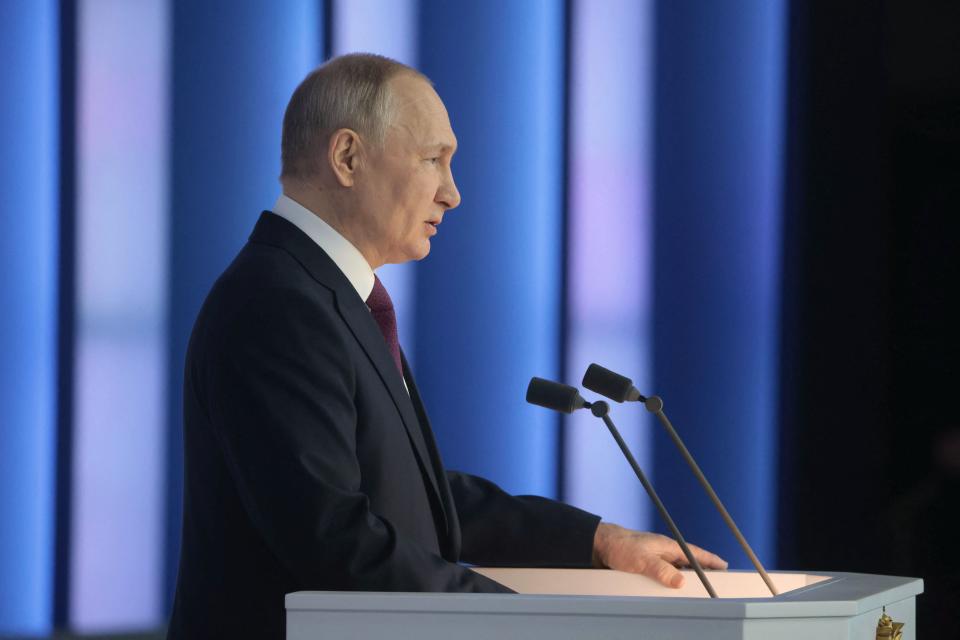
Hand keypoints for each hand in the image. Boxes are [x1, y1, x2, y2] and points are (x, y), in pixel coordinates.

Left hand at [592, 522, 727, 587]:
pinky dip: (669, 582)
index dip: (710, 560)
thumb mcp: (642, 559)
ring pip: (675, 571)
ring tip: (695, 590)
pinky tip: (670, 591)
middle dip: (701, 572)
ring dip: (684, 579)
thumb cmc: (620, 546)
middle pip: (688, 564)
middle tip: (715, 582)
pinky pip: (663, 576)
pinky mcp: (646, 567)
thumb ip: (661, 570)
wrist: (599, 545)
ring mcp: (655, 559)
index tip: (724, 566)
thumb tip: (680, 582)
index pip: (694, 553)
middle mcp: (663, 552)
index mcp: (667, 546)